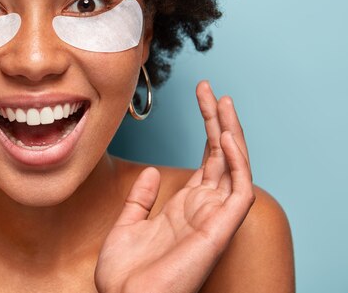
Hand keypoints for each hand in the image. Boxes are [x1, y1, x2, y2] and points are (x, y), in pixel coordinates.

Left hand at [95, 81, 254, 292]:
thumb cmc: (125, 273)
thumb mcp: (127, 224)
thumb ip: (141, 198)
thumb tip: (150, 172)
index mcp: (184, 207)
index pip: (204, 160)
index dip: (206, 128)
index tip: (200, 97)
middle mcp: (203, 209)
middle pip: (220, 156)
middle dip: (218, 121)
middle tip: (211, 89)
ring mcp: (213, 218)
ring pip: (234, 166)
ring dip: (231, 132)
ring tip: (222, 101)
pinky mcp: (220, 229)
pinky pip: (238, 190)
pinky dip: (237, 162)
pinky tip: (225, 136)